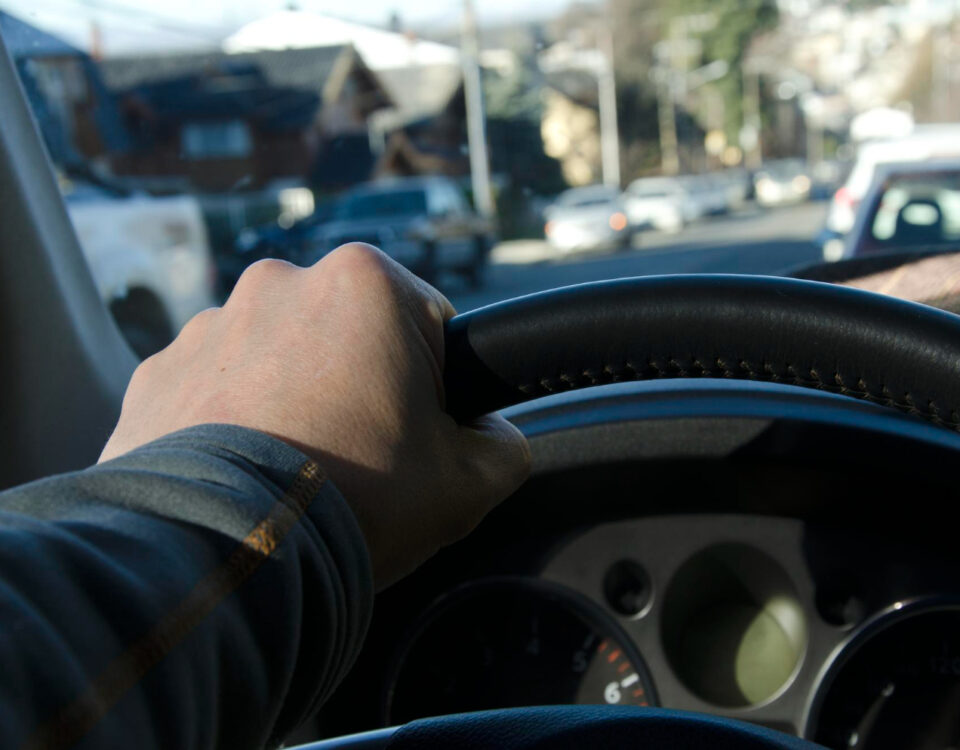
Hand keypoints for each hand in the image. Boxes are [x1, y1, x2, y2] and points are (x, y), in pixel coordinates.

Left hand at [101, 244, 529, 588]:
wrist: (224, 559)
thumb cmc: (356, 503)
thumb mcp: (469, 482)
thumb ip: (503, 442)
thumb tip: (492, 435)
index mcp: (365, 283)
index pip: (430, 323)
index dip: (435, 385)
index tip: (417, 433)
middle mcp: (279, 283)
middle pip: (348, 335)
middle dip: (358, 385)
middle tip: (359, 457)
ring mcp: (207, 326)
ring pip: (279, 358)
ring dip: (292, 399)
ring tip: (295, 471)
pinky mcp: (156, 374)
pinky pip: (215, 390)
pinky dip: (232, 422)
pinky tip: (244, 474)